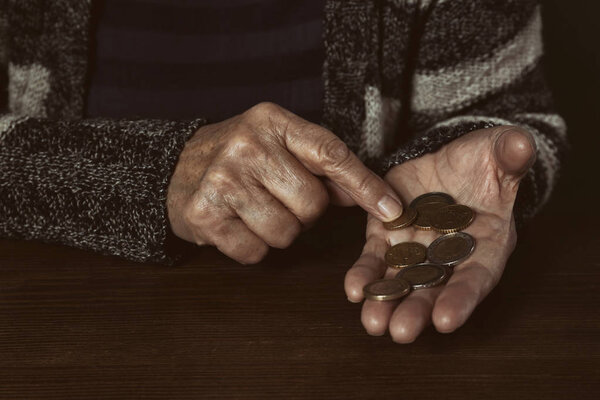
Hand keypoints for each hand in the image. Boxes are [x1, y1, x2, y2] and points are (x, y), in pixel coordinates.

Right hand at [167, 102, 403, 263]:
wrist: (175, 168)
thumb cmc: (238, 158)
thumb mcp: (278, 145)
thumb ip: (321, 166)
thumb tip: (370, 196)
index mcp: (273, 121)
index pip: (330, 154)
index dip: (364, 185)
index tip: (392, 210)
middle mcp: (247, 145)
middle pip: (312, 204)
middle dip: (303, 213)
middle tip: (278, 199)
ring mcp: (223, 178)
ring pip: (286, 234)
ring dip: (278, 232)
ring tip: (255, 210)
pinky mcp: (205, 213)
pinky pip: (255, 252)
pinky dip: (252, 246)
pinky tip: (236, 224)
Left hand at [344, 126, 536, 341]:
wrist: (449, 160)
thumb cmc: (483, 162)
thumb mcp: (499, 152)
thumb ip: (509, 155)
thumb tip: (521, 144)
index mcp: (486, 243)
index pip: (476, 276)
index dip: (462, 298)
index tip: (446, 321)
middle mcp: (449, 254)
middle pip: (434, 288)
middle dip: (416, 310)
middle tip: (400, 332)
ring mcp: (416, 248)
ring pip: (402, 281)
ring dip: (386, 301)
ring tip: (373, 322)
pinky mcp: (388, 235)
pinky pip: (375, 257)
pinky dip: (365, 273)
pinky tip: (353, 289)